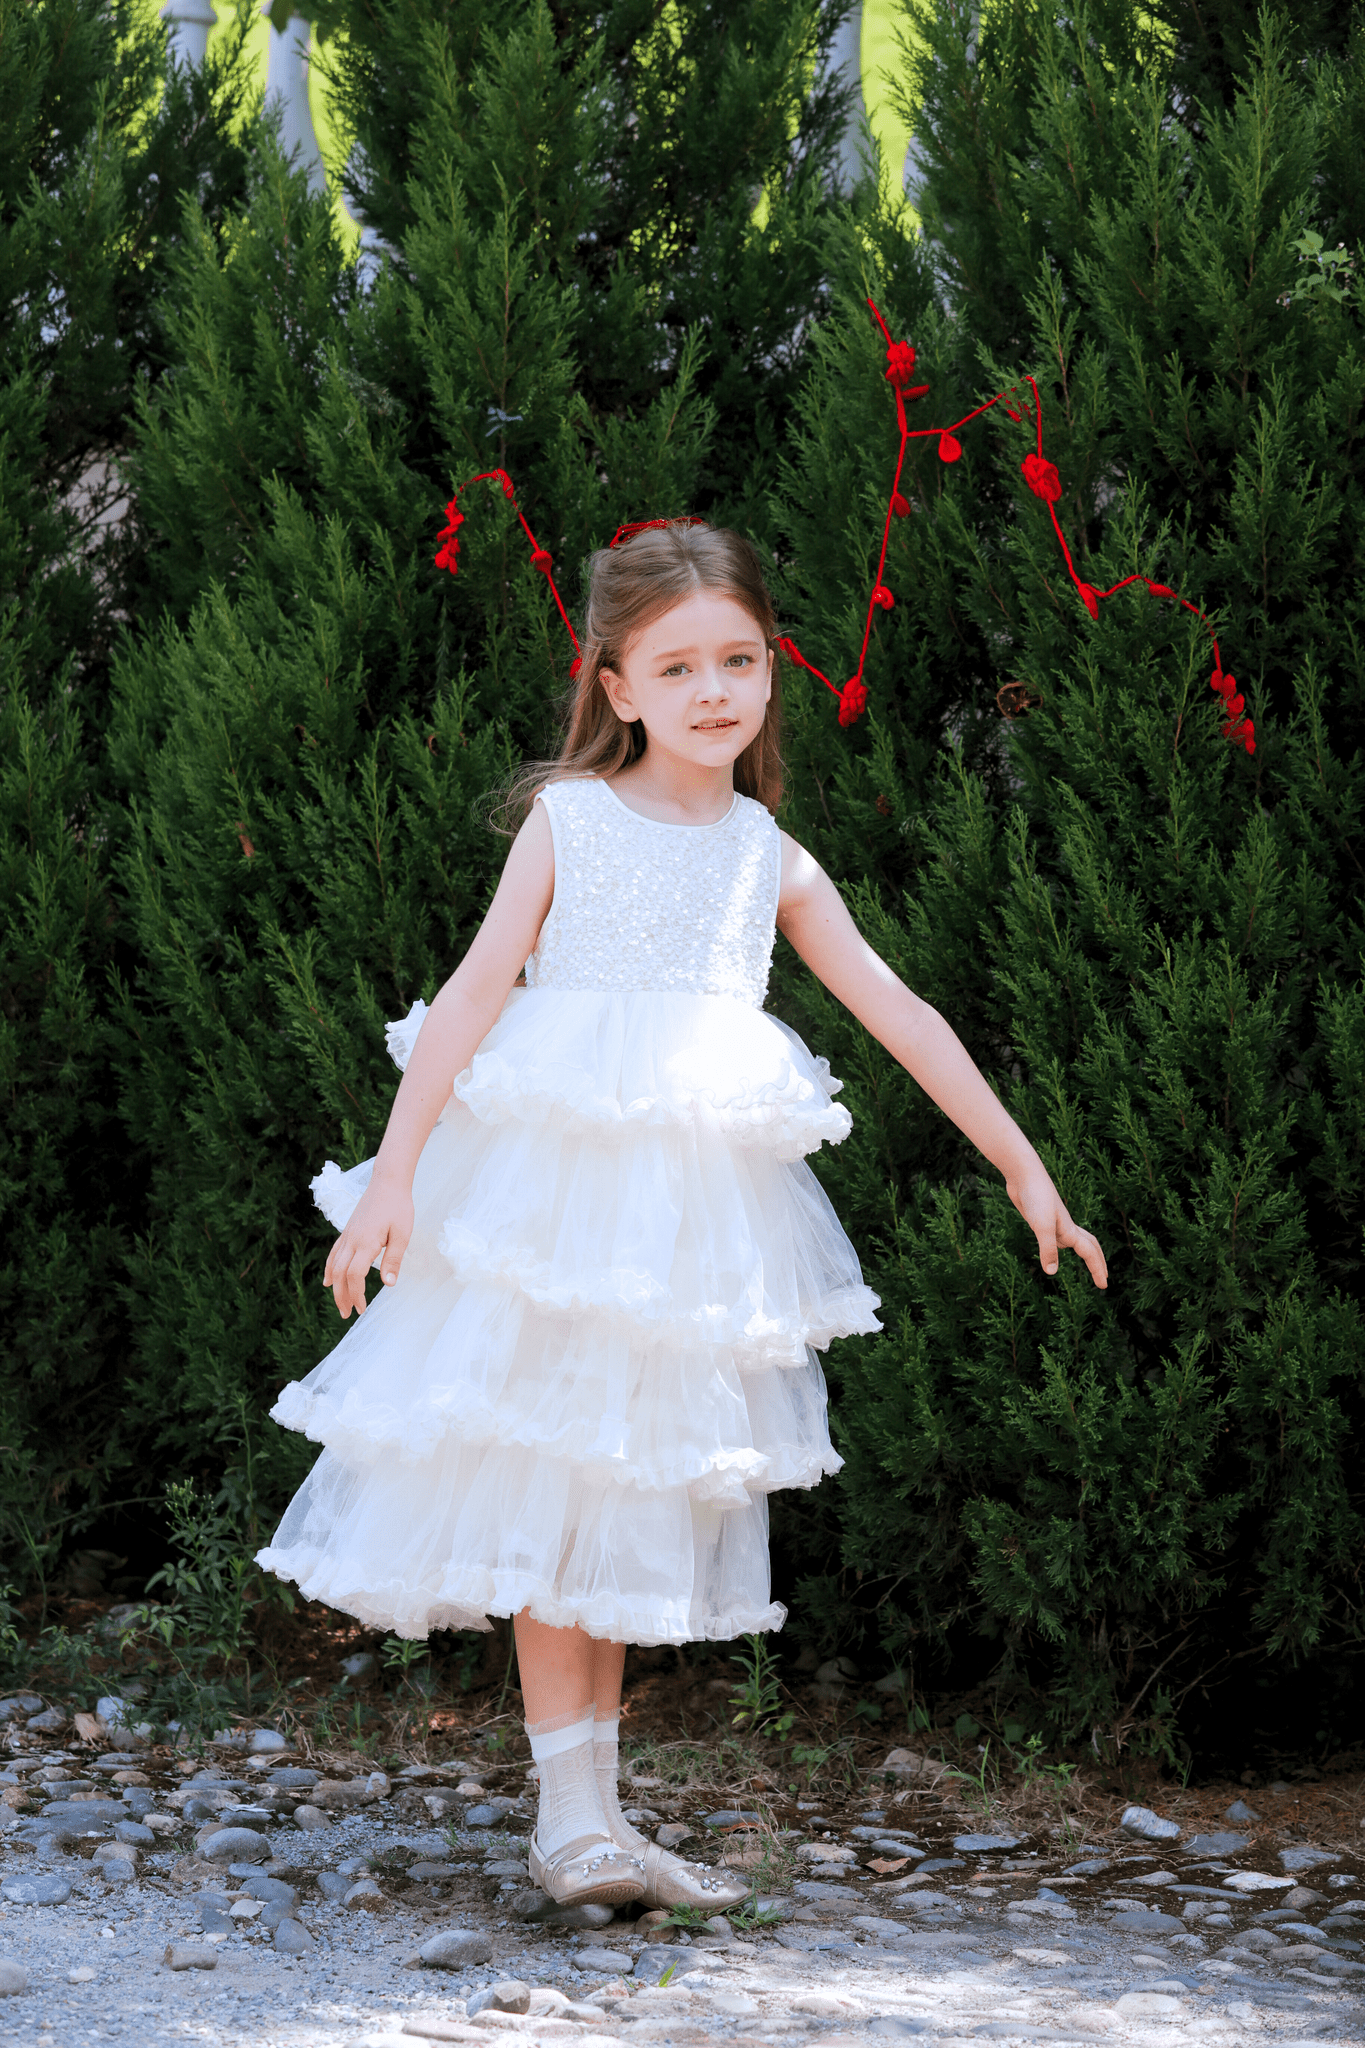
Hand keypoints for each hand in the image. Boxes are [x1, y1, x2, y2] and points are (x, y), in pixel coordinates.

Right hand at [323, 1179, 414, 1318]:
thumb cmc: (399, 1207)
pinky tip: (329, 1280)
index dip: (356, 1294)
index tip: (362, 1309)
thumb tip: (388, 1284)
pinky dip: (330, 1269)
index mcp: (366, 1242)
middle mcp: (352, 1240)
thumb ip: (394, 1259)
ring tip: (339, 1303)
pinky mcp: (347, 1231)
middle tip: (348, 1314)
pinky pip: (334, 1254)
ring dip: (335, 1287)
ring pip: (335, 1266)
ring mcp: (347, 1235)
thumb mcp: (402, 1234)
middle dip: (342, 1296)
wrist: (387, 1182)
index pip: (354, 1275)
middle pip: (340, 1274)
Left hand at [1006, 1162, 1107, 1288]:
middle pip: (1090, 1245)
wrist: (1023, 1173)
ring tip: (1089, 1262)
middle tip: (1104, 1278)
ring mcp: (1054, 1222)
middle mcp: (1065, 1227)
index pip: (1090, 1254)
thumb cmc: (1035, 1197)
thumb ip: (1048, 1249)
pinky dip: (1062, 1243)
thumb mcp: (1041, 1226)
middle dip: (1098, 1262)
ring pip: (1075, 1239)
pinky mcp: (1041, 1218)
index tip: (1104, 1287)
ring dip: (1085, 1251)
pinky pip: (1058, 1235)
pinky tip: (1055, 1245)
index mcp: (1069, 1230)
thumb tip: (1052, 1272)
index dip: (1097, 1270)